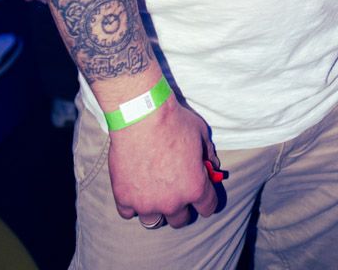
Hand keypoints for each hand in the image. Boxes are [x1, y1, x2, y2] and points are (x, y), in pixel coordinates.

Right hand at [108, 97, 220, 228]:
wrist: (141, 115)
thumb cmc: (174, 122)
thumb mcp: (200, 133)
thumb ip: (208, 153)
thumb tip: (212, 165)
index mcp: (194, 187)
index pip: (207, 207)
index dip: (206, 200)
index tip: (202, 193)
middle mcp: (172, 202)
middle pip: (180, 220)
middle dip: (180, 207)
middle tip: (175, 191)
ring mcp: (147, 203)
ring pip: (153, 222)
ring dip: (156, 211)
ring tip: (153, 194)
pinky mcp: (124, 198)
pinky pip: (128, 213)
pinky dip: (132, 204)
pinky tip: (134, 189)